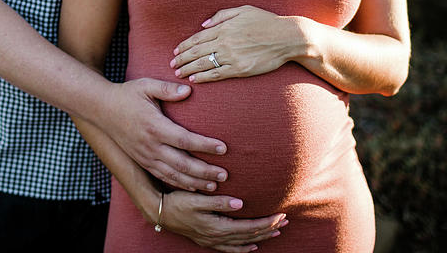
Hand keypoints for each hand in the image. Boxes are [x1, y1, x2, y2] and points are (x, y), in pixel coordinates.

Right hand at [103, 78, 229, 191]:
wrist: (101, 109)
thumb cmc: (127, 94)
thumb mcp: (146, 85)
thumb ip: (167, 88)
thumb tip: (188, 90)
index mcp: (155, 127)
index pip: (185, 140)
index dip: (205, 146)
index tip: (223, 148)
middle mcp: (150, 146)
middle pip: (182, 164)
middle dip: (205, 171)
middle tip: (225, 175)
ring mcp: (145, 156)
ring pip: (173, 175)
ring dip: (195, 182)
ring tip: (214, 186)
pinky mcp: (142, 161)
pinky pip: (163, 176)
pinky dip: (179, 184)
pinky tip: (193, 187)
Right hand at [160, 190, 287, 251]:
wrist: (160, 212)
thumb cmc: (178, 202)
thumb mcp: (196, 199)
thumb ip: (218, 202)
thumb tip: (240, 204)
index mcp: (217, 226)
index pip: (248, 226)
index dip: (266, 222)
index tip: (280, 215)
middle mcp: (217, 237)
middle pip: (249, 235)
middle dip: (269, 228)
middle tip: (285, 221)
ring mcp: (213, 241)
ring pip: (243, 243)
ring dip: (261, 237)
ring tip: (276, 232)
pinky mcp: (208, 241)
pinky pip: (231, 249)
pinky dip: (244, 248)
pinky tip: (252, 246)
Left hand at [171, 6, 313, 82]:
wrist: (287, 37)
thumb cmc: (266, 22)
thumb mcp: (244, 10)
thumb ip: (222, 15)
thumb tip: (203, 24)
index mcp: (224, 27)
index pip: (197, 38)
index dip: (184, 45)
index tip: (175, 51)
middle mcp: (225, 41)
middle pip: (196, 52)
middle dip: (181, 58)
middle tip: (172, 64)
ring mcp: (232, 56)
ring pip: (204, 64)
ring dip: (188, 68)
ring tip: (178, 72)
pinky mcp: (240, 69)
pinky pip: (217, 74)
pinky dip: (204, 77)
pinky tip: (195, 79)